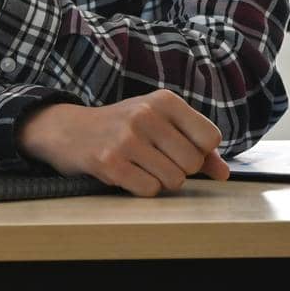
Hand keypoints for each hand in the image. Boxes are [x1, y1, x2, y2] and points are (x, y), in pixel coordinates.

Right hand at [16, 89, 231, 196]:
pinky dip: (142, 188)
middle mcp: (146, 114)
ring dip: (160, 180)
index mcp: (163, 100)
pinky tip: (126, 173)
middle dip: (179, 169)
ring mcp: (126, 139)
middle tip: (155, 158)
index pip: (210, 137)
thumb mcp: (158, 123)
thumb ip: (195, 145)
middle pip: (193, 162)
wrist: (65, 129)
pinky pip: (150, 190)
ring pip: (174, 180)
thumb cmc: (121, 127)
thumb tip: (223, 173)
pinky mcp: (110, 163)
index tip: (177, 147)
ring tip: (140, 166)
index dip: (199, 151)